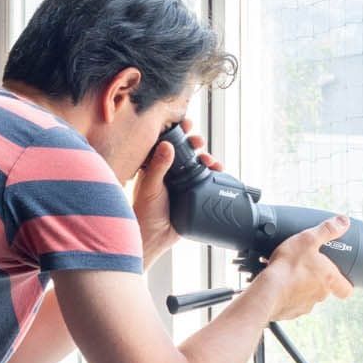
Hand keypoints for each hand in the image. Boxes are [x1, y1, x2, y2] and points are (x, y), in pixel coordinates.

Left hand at [130, 117, 222, 267]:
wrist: (154, 238)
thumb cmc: (143, 213)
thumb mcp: (151, 186)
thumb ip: (158, 166)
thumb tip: (166, 145)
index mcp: (154, 165)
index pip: (167, 142)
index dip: (177, 131)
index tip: (186, 123)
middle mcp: (168, 172)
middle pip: (185, 150)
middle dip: (195, 143)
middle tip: (199, 142)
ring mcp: (181, 183)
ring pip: (196, 164)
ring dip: (206, 158)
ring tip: (211, 161)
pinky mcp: (191, 194)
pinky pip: (204, 180)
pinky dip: (213, 174)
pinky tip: (219, 171)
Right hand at [258, 215, 354, 319]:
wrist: (266, 292)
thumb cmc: (288, 267)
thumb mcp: (308, 239)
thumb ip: (326, 230)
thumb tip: (344, 221)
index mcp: (329, 279)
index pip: (346, 289)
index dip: (345, 284)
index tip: (340, 279)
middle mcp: (319, 295)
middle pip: (324, 289)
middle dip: (316, 279)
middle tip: (305, 267)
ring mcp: (304, 305)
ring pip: (306, 296)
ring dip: (300, 287)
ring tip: (288, 274)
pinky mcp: (289, 312)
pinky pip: (290, 303)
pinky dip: (286, 295)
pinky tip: (278, 285)